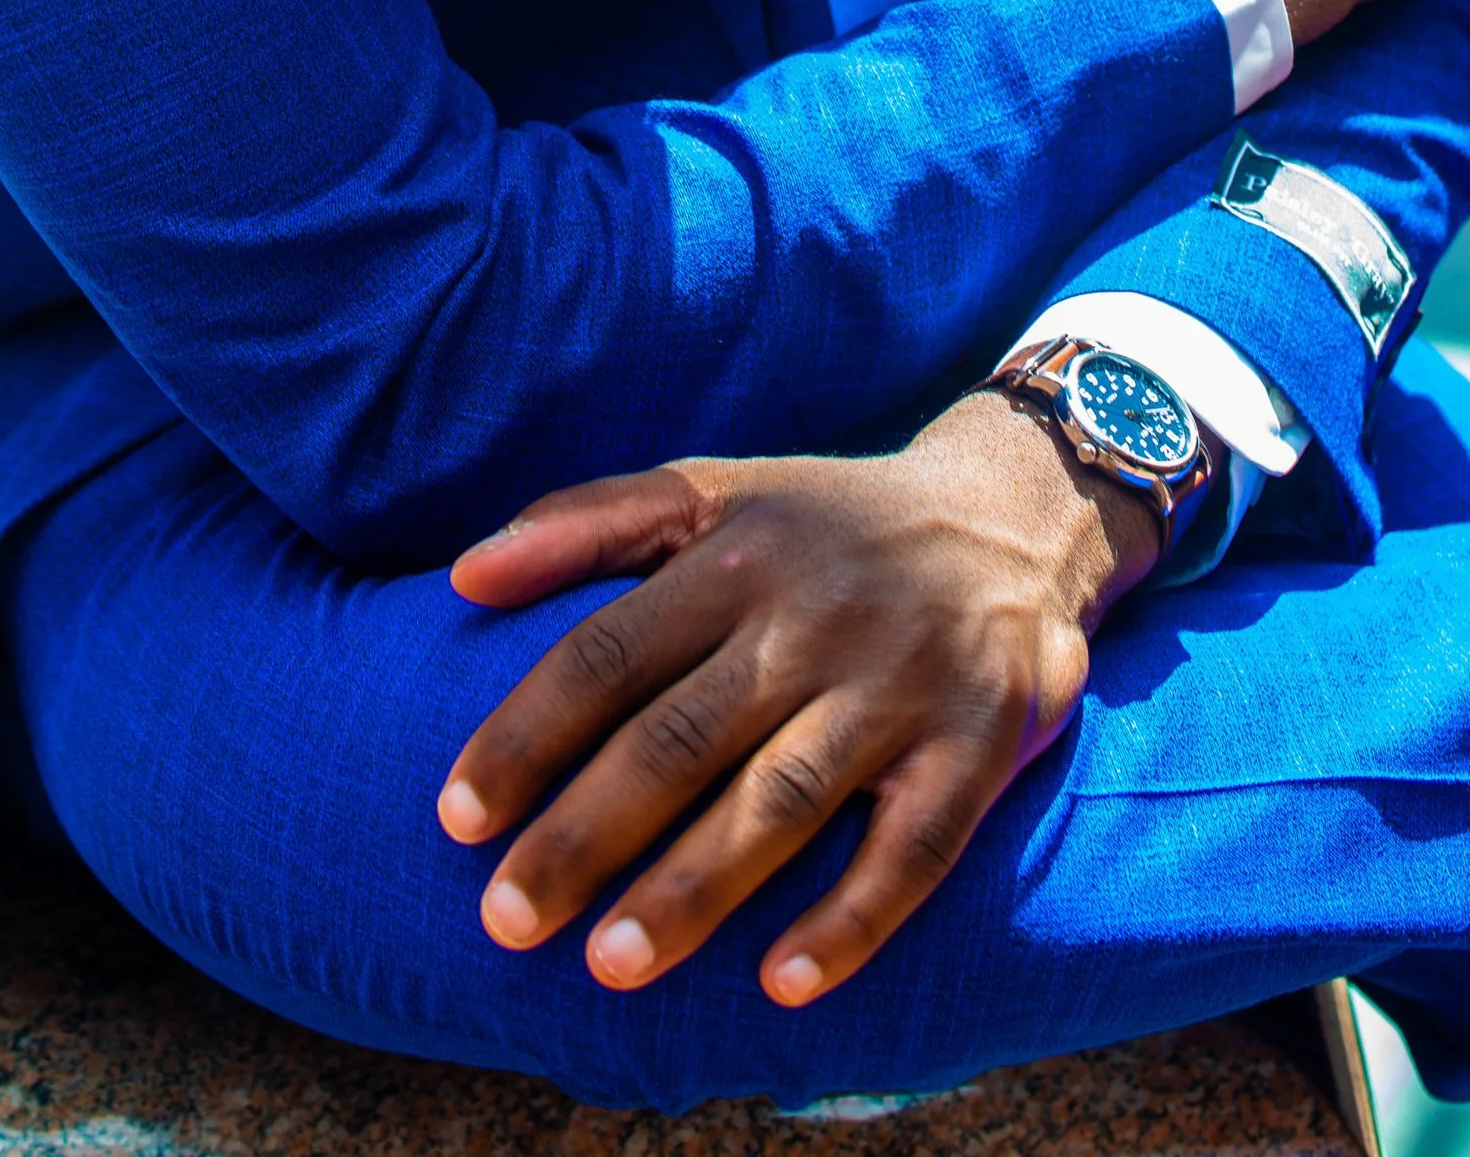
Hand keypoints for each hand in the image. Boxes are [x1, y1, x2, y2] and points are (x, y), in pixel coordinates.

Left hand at [437, 388, 1157, 1007]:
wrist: (1014, 509)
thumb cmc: (827, 519)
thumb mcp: (714, 486)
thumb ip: (587, 519)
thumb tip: (463, 574)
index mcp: (736, 550)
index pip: (608, 651)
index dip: (526, 734)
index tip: (454, 819)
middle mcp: (814, 615)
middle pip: (682, 735)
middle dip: (586, 833)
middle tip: (506, 921)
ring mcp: (899, 682)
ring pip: (784, 795)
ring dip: (696, 886)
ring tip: (612, 967)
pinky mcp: (978, 742)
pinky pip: (915, 845)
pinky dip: (853, 917)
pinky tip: (785, 983)